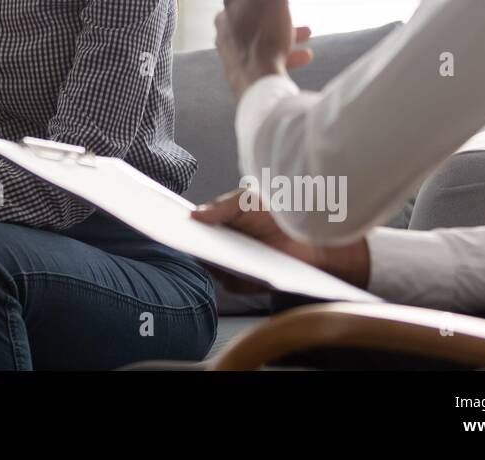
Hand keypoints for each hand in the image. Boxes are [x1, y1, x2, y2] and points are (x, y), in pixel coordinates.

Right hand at [190, 188, 370, 292]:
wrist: (315, 235)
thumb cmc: (283, 212)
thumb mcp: (246, 200)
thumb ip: (220, 207)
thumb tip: (191, 215)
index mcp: (226, 225)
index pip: (199, 227)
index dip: (184, 226)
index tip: (169, 221)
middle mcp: (229, 247)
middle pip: (202, 248)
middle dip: (190, 242)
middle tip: (179, 236)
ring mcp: (238, 266)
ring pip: (213, 266)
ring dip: (206, 259)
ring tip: (198, 248)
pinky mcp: (250, 284)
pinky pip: (230, 282)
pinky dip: (224, 275)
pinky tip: (223, 263)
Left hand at [215, 0, 313, 99]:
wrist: (257, 82)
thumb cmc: (267, 36)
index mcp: (231, 3)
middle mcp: (224, 22)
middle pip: (247, 6)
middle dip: (273, 4)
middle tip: (288, 4)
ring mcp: (228, 44)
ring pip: (257, 30)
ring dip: (281, 28)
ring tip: (305, 32)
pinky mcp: (236, 65)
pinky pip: (260, 53)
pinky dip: (280, 51)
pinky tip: (304, 56)